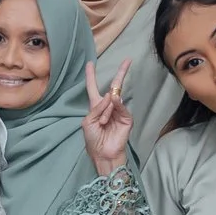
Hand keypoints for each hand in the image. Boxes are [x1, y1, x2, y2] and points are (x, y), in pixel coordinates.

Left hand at [80, 59, 135, 173]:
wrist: (103, 153)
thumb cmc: (93, 139)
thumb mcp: (88, 122)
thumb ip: (97, 108)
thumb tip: (111, 96)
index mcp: (95, 107)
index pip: (93, 87)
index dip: (91, 76)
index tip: (90, 63)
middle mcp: (108, 107)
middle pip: (115, 86)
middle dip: (120, 73)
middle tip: (127, 60)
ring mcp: (119, 111)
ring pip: (113, 101)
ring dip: (106, 111)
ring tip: (103, 123)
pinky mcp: (127, 118)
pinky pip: (121, 108)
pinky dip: (114, 109)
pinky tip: (110, 115)